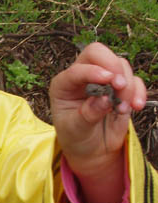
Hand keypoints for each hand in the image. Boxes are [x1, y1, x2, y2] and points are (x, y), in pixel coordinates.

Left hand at [49, 42, 145, 175]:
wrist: (91, 150)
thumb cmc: (76, 137)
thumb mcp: (75, 130)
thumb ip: (87, 114)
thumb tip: (104, 99)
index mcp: (63, 84)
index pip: (77, 68)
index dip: (93, 71)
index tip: (109, 80)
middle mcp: (81, 77)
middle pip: (96, 52)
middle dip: (112, 65)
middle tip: (120, 85)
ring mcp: (102, 79)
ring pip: (119, 65)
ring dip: (126, 85)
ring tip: (122, 109)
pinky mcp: (120, 88)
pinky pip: (134, 80)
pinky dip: (138, 91)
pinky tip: (135, 107)